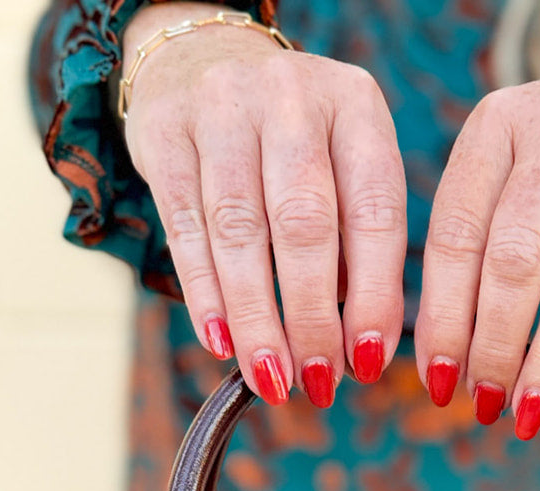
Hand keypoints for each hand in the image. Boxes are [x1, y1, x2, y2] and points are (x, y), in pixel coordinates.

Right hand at [122, 3, 406, 404]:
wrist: (201, 57)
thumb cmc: (290, 142)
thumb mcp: (341, 167)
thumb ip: (355, 246)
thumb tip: (358, 351)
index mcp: (355, 106)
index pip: (374, 211)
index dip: (373, 295)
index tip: (370, 362)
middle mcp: (291, 97)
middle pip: (304, 223)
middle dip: (312, 317)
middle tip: (316, 384)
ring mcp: (222, 108)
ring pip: (240, 231)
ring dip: (256, 318)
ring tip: (270, 378)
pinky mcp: (165, 132)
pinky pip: (185, 228)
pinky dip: (205, 294)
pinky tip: (221, 341)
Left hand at [414, 50, 539, 434]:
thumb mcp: (513, 168)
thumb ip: (481, 242)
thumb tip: (451, 359)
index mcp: (496, 129)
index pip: (456, 236)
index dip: (445, 319)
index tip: (439, 383)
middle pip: (515, 258)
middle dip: (496, 345)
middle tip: (488, 405)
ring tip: (532, 410)